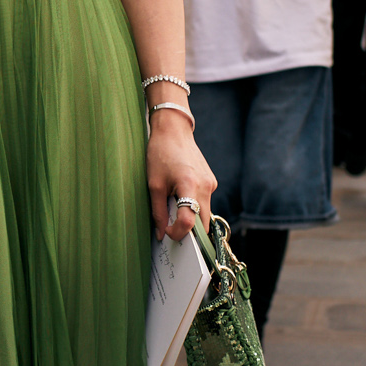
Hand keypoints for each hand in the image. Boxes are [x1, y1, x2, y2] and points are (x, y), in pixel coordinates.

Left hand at [147, 105, 214, 241]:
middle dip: (188, 231)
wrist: (174, 131)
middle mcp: (205, 186)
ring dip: (192, 218)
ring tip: (173, 209)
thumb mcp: (154, 185)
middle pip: (203, 223)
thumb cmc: (160, 154)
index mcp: (189, 185)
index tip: (166, 232)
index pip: (189, 222)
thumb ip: (158, 212)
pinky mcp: (211, 181)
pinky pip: (205, 202)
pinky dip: (194, 207)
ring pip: (206, 214)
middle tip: (171, 228)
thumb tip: (161, 234)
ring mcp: (211, 184)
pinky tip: (180, 197)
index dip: (177, 233)